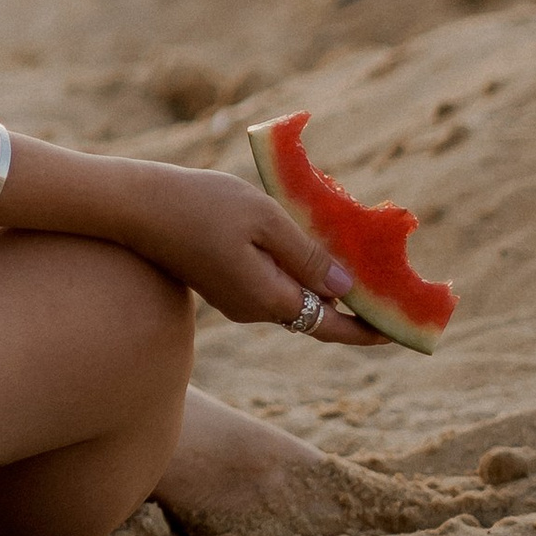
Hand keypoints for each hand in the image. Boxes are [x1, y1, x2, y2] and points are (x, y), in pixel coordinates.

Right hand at [115, 164, 391, 347]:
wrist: (132, 206)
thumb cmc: (199, 205)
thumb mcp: (264, 220)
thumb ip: (307, 255)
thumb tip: (345, 289)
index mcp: (269, 299)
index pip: (331, 326)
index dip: (370, 329)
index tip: (402, 330)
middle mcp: (255, 309)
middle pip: (316, 314)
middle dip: (352, 302)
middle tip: (389, 283)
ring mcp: (236, 299)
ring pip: (293, 296)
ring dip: (323, 281)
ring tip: (353, 252)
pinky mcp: (223, 283)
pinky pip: (273, 283)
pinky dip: (297, 270)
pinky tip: (306, 242)